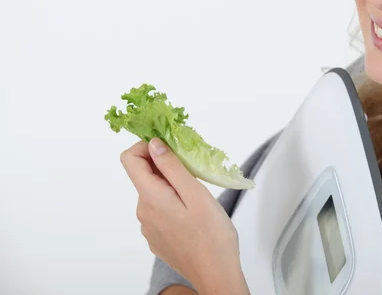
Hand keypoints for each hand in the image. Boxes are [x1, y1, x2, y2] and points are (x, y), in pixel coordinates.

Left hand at [120, 138, 249, 294]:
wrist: (216, 274)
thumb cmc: (212, 235)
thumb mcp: (196, 193)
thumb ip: (172, 167)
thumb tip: (154, 144)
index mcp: (151, 197)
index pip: (130, 159)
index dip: (147, 146)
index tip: (172, 148)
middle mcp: (143, 211)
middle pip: (145, 175)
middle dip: (166, 167)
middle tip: (195, 173)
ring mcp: (149, 226)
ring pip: (154, 192)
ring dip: (172, 186)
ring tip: (198, 197)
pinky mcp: (157, 236)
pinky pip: (160, 209)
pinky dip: (173, 202)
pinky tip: (193, 214)